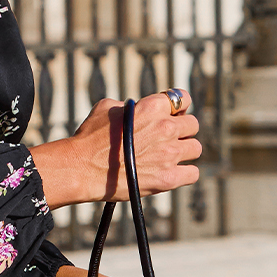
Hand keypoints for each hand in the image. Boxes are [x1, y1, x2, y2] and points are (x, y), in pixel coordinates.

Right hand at [30, 91, 202, 210]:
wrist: (81, 168)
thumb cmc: (90, 138)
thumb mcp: (108, 107)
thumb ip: (132, 105)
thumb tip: (138, 110)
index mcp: (153, 106)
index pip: (184, 98)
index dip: (178, 107)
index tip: (172, 115)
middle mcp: (165, 128)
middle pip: (193, 124)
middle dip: (182, 129)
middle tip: (168, 138)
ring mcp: (169, 154)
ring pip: (195, 148)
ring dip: (185, 150)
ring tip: (170, 156)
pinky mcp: (168, 178)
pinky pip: (192, 173)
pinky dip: (185, 173)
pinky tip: (174, 173)